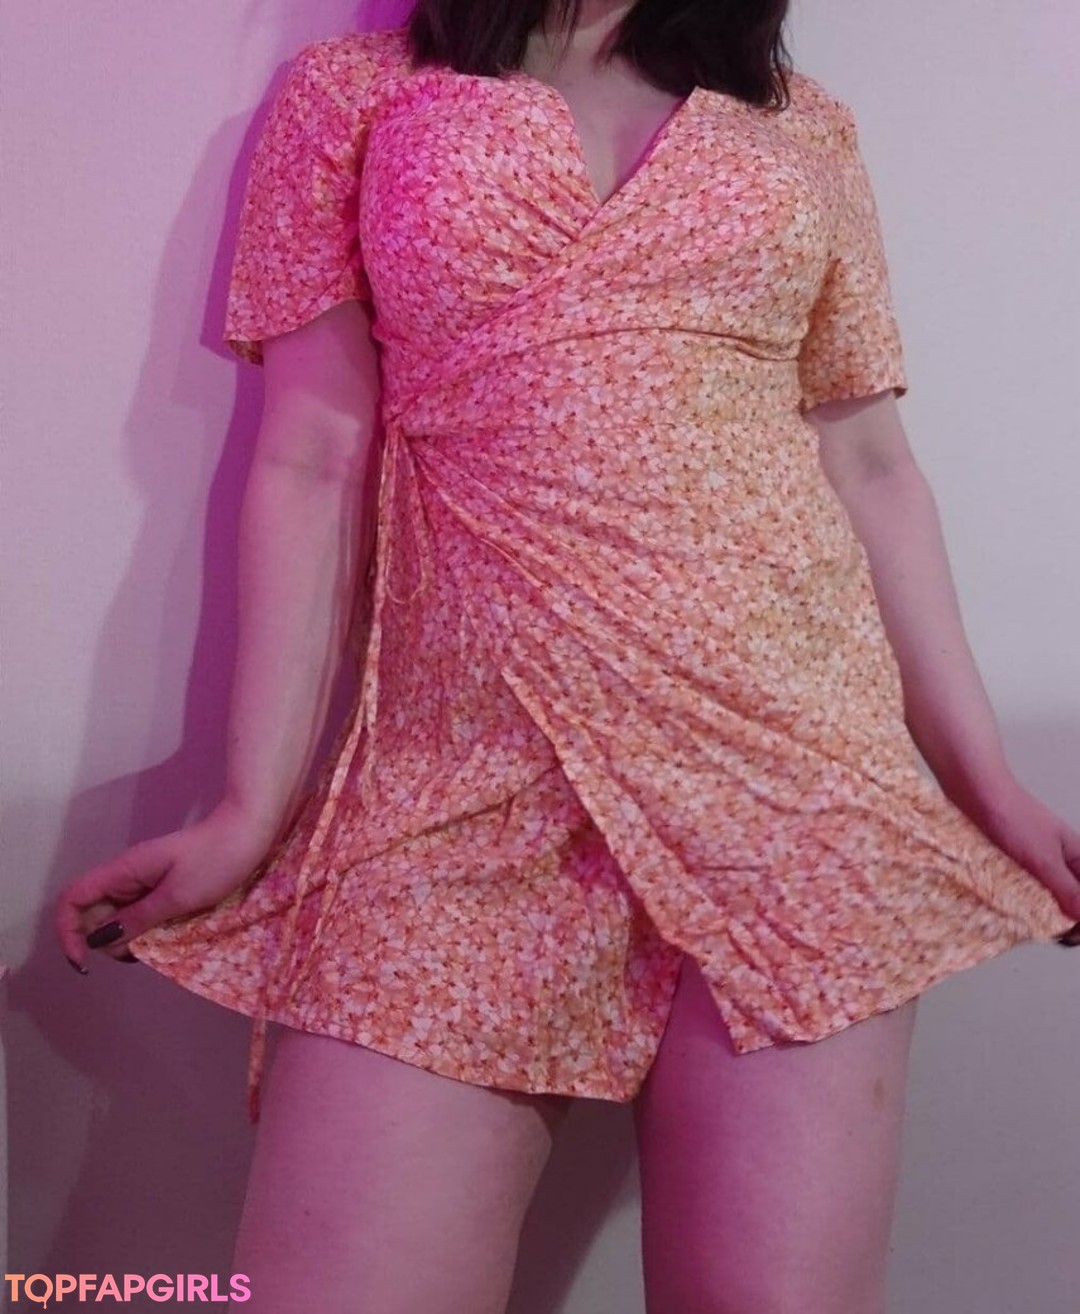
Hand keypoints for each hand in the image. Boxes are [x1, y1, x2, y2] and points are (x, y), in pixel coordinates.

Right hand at [54, 798, 280, 973]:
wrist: (249, 831)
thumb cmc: (216, 859)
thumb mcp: (177, 896)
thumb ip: (137, 919)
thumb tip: (98, 940)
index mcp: (122, 871)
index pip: (72, 899)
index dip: (68, 932)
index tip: (85, 961)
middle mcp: (126, 876)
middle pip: (93, 914)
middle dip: (104, 942)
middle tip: (138, 954)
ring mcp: (144, 882)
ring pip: (118, 918)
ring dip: (128, 939)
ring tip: (158, 947)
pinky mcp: (162, 887)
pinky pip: (140, 914)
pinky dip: (146, 930)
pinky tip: (166, 938)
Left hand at [971, 777, 1079, 923]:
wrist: (976, 792)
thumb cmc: (1012, 816)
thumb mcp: (1043, 858)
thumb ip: (1066, 889)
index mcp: (1078, 860)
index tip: (1067, 934)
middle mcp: (1061, 866)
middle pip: (1073, 905)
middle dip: (1066, 924)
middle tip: (1048, 933)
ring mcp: (1038, 868)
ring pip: (1049, 903)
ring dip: (1043, 918)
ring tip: (1029, 925)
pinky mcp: (1014, 869)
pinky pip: (1025, 895)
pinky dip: (1023, 907)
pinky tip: (1013, 914)